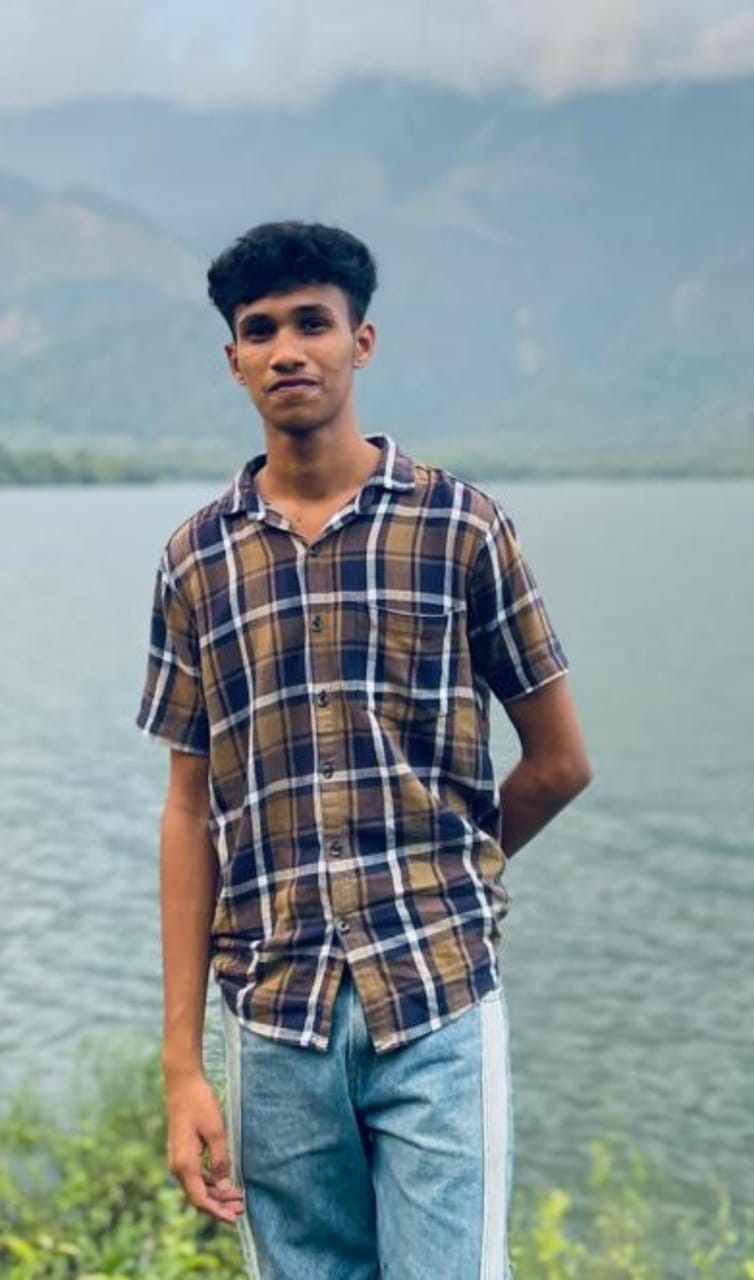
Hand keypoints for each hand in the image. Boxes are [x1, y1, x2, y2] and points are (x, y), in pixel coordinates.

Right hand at [165, 1072, 244, 1224]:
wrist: (182, 1082)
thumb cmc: (199, 1103)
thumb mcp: (216, 1131)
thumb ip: (220, 1160)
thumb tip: (224, 1186)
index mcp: (184, 1164)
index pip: (200, 1199)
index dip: (217, 1212)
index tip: (234, 1219)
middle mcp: (178, 1166)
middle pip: (198, 1196)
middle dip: (219, 1205)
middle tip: (242, 1208)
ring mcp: (179, 1160)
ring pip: (197, 1187)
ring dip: (216, 1194)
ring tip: (238, 1197)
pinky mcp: (183, 1153)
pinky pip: (196, 1175)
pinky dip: (211, 1182)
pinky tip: (226, 1182)